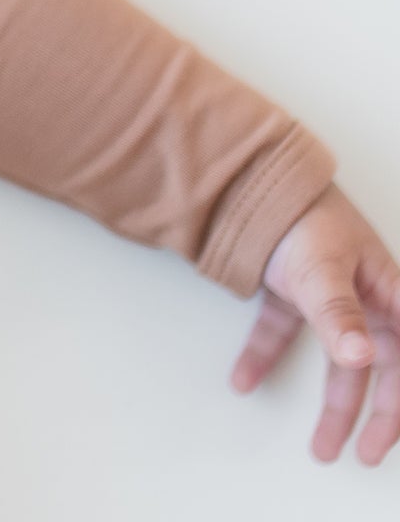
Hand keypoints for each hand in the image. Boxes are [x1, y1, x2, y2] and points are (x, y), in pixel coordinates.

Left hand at [230, 182, 399, 464]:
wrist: (247, 175)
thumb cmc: (300, 214)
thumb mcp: (321, 268)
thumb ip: (339, 314)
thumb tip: (362, 358)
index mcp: (388, 291)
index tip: (391, 434)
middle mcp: (365, 297)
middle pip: (380, 367)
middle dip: (377, 416)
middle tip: (365, 455)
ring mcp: (326, 295)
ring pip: (336, 361)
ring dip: (331, 405)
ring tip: (321, 449)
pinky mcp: (290, 291)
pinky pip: (283, 333)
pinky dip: (265, 356)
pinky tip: (245, 381)